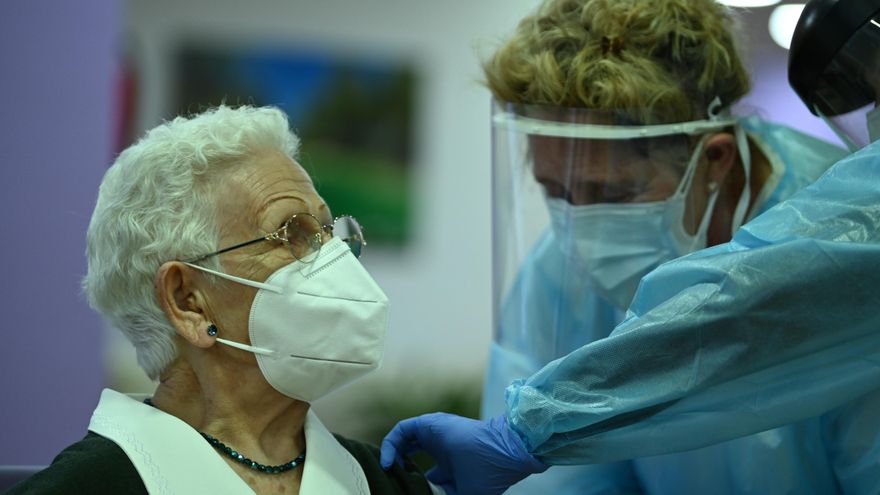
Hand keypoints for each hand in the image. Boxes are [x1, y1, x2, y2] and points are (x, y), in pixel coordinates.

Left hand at [380, 413, 547, 494]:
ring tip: (387, 471)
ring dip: (391, 455)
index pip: (426, 476)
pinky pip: (401, 430)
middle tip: (393, 482)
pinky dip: (390, 444)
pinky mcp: (428, 424)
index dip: (414, 485)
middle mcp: (440, 449)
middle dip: (399, 469)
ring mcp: (434, 435)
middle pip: (410, 455)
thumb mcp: (462, 493)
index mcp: (450, 466)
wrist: (501, 453)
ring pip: (404, 442)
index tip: (408, 492)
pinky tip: (388, 462)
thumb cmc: (487, 476)